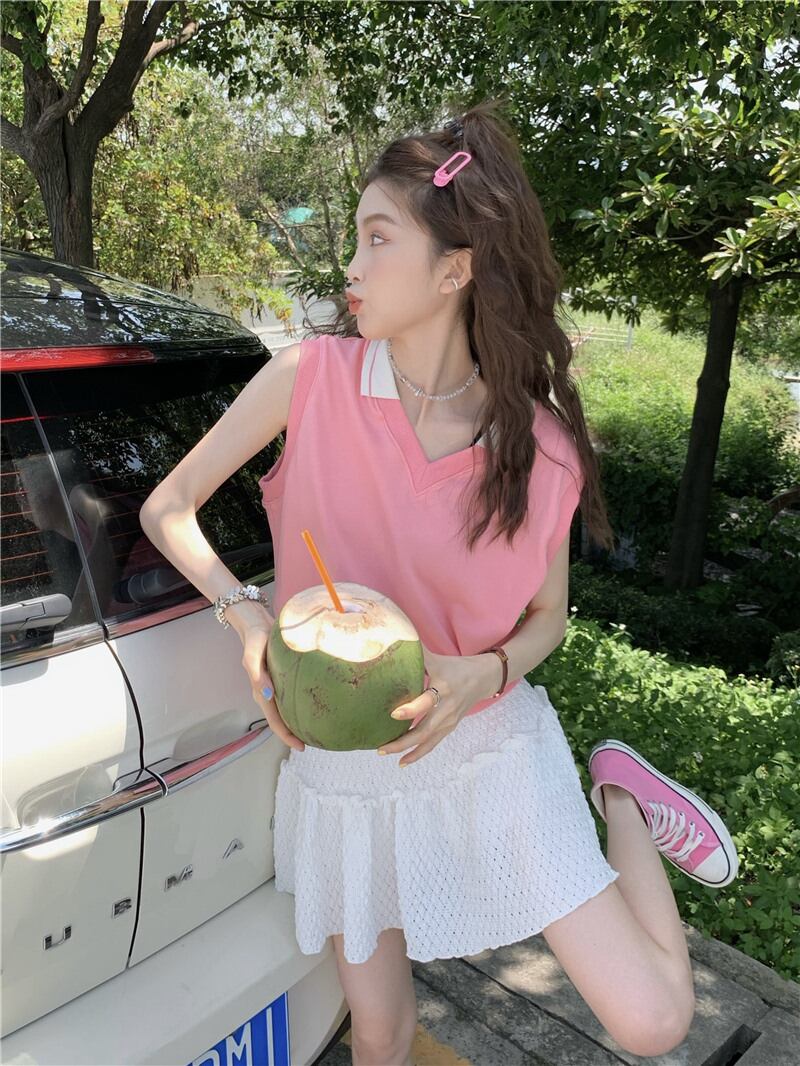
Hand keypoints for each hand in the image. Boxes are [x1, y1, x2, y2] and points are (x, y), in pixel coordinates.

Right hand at [236, 610, 305, 752]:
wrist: (256, 622)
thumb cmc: (255, 638)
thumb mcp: (253, 654)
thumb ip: (257, 675)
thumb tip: (267, 696)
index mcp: (261, 691)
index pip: (275, 721)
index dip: (286, 736)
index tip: (301, 747)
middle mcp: (269, 692)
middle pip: (282, 719)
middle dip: (295, 733)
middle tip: (317, 741)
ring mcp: (275, 685)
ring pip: (288, 709)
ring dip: (299, 720)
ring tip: (318, 728)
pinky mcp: (283, 676)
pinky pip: (292, 695)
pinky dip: (301, 703)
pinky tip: (315, 703)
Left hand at [377, 642, 487, 766]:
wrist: (484, 678)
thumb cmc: (456, 667)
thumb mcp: (437, 659)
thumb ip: (417, 653)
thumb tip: (392, 640)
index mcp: (444, 687)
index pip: (426, 701)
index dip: (411, 710)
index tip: (393, 714)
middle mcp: (447, 707)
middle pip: (424, 729)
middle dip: (402, 740)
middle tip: (381, 747)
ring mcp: (449, 720)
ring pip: (428, 741)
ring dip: (407, 750)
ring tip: (386, 754)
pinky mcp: (450, 728)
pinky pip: (433, 744)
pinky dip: (418, 754)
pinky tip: (403, 761)